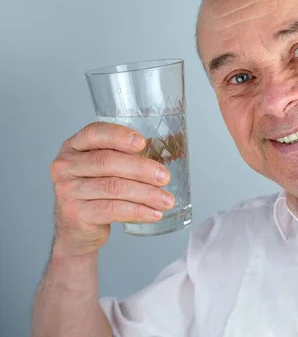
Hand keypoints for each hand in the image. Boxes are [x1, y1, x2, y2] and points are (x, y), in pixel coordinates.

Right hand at [49, 122, 172, 256]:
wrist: (76, 228)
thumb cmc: (95, 192)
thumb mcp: (102, 170)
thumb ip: (123, 158)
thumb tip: (163, 161)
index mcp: (73, 147)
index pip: (94, 133)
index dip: (119, 136)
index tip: (143, 143)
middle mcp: (65, 166)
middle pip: (108, 162)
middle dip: (141, 169)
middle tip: (165, 177)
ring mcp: (67, 190)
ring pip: (113, 187)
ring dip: (146, 194)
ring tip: (166, 200)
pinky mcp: (75, 213)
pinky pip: (113, 209)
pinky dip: (138, 211)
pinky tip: (154, 213)